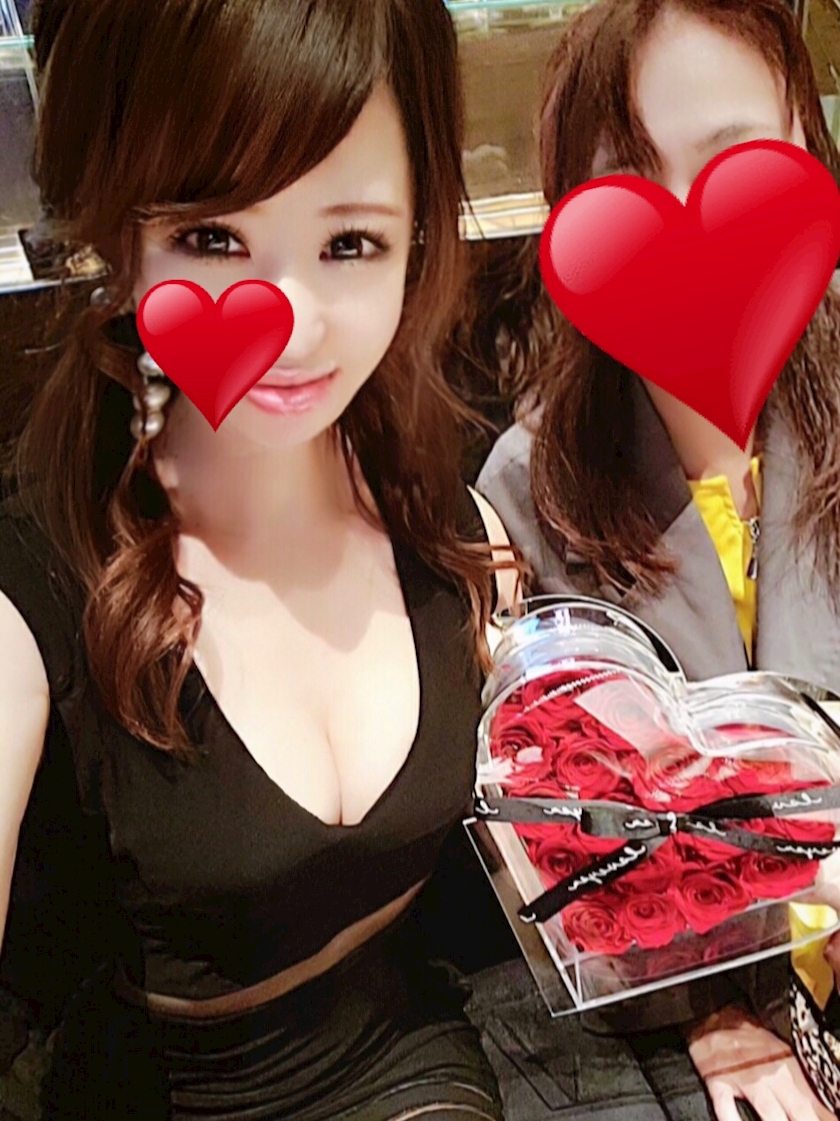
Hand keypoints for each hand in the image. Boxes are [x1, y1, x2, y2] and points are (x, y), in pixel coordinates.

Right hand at [687, 1005, 834, 1120]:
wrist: (712, 1011)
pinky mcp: (718, 1080)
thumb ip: (801, 1079)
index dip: (826, 1116)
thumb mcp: (780, 1050)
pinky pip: (726, 1104)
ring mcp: (744, 1077)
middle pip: (799, 1109)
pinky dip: (731, 1118)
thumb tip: (825, 1107)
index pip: (816, 1101)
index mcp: (788, 1065)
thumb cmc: (748, 1034)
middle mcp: (770, 1074)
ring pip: (769, 1109)